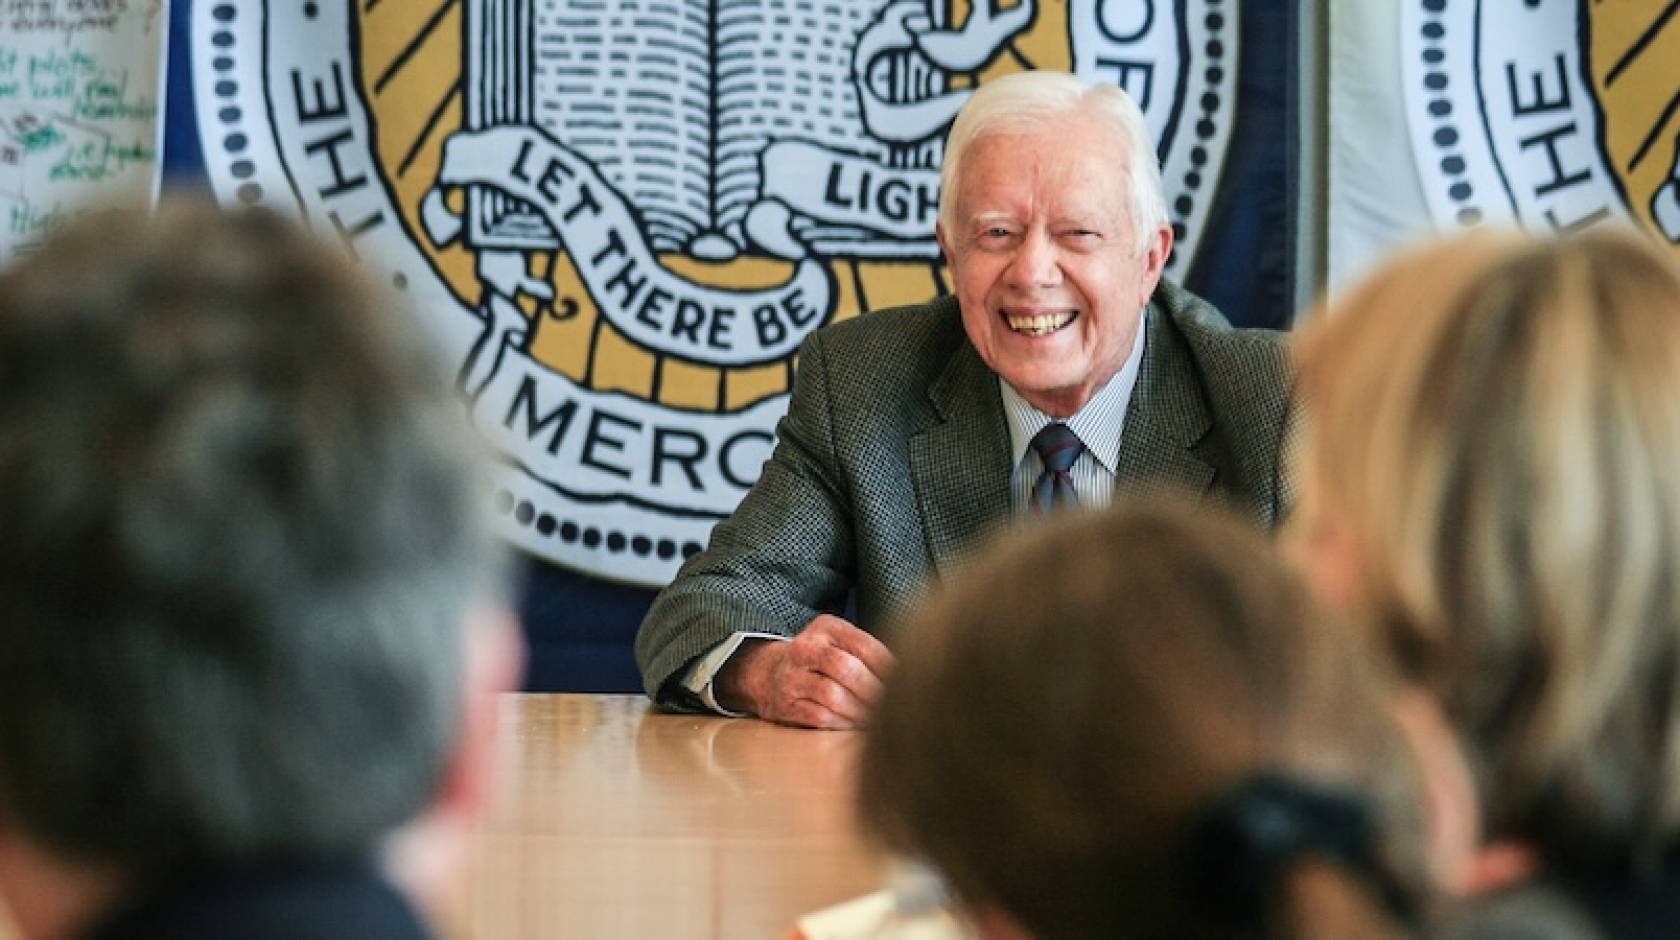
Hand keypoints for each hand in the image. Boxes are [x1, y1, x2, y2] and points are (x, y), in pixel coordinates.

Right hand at [716, 615, 893, 728]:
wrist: (768, 675)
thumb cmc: (821, 661)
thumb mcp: (840, 643)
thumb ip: (868, 653)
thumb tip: (910, 673)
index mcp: (825, 627)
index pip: (864, 645)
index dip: (888, 667)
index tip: (906, 683)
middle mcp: (804, 648)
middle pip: (847, 669)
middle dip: (874, 691)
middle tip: (892, 706)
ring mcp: (791, 676)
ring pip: (834, 696)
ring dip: (860, 711)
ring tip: (876, 718)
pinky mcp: (785, 704)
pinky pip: (820, 716)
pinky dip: (843, 723)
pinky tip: (854, 724)